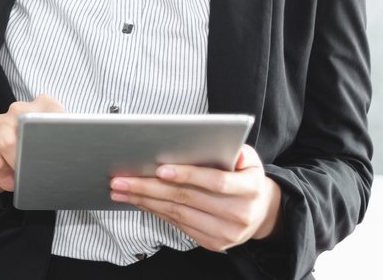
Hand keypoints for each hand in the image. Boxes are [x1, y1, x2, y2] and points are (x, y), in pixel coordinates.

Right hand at [0, 94, 63, 196]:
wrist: (24, 162)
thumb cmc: (47, 154)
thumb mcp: (61, 148)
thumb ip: (65, 145)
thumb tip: (67, 157)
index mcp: (46, 106)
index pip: (53, 115)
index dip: (54, 140)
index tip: (54, 157)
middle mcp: (22, 108)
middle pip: (27, 130)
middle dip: (31, 158)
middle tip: (35, 173)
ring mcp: (2, 118)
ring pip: (6, 141)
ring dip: (13, 166)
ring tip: (21, 178)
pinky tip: (6, 176)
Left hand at [108, 144, 282, 251]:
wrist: (260, 212)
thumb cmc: (246, 177)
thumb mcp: (249, 159)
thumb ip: (235, 149)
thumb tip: (213, 140)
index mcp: (249, 188)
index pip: (216, 182)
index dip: (188, 175)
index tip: (160, 169)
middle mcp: (239, 214)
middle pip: (187, 199)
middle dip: (150, 187)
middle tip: (122, 179)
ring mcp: (225, 232)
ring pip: (178, 214)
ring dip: (145, 201)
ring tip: (121, 190)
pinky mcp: (213, 243)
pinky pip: (178, 225)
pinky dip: (155, 212)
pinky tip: (139, 201)